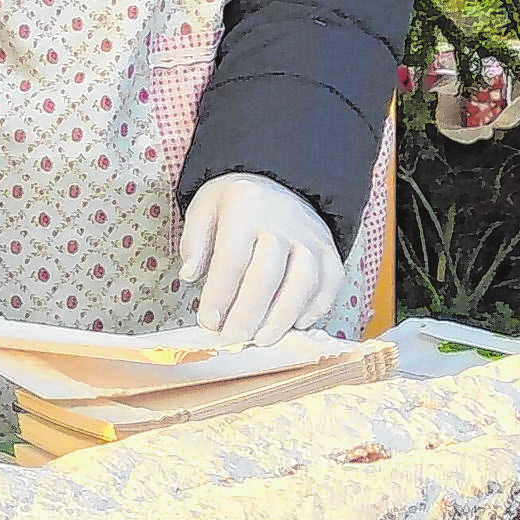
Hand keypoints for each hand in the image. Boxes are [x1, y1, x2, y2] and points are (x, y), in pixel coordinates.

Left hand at [180, 173, 338, 346]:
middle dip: (249, 313)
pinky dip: (316, 308)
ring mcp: (310, 236)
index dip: (220, 294)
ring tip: (263, 339)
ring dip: (283, 316)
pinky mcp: (329, 250)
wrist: (280, 179)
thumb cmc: (235, 203)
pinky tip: (296, 325)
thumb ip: (194, 241)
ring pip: (303, 281)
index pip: (232, 258)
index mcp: (245, 207)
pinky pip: (330, 282)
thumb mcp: (205, 207)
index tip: (208, 322)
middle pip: (267, 275)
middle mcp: (282, 221)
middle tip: (234, 339)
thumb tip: (190, 274)